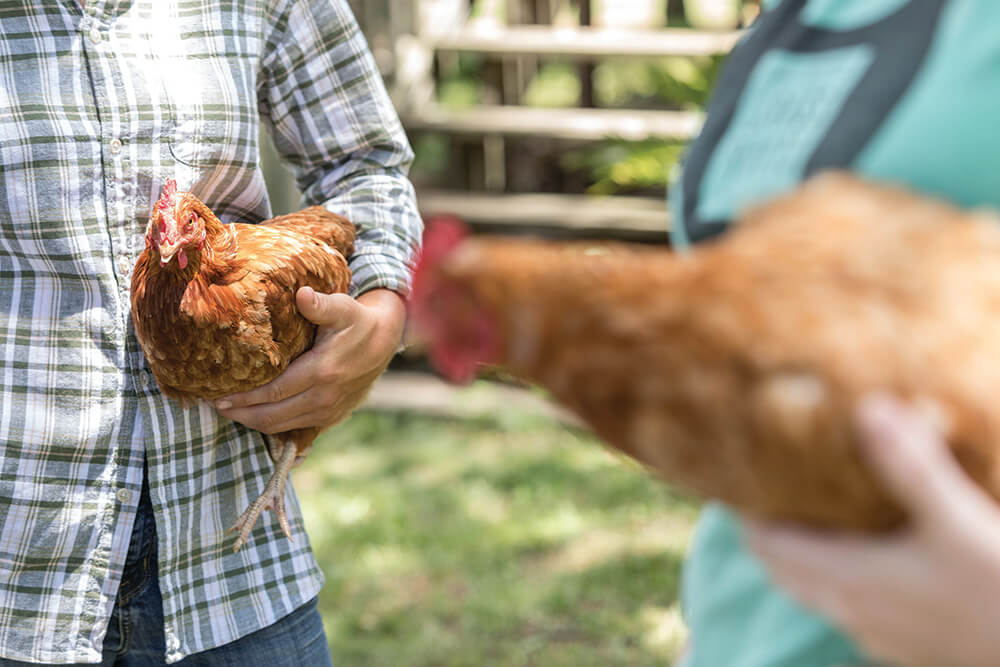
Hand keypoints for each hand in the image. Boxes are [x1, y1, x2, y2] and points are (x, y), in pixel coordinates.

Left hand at [215, 287, 404, 437]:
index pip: (274, 391)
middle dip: (241, 413)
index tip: (219, 394)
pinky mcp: (332, 416)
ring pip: (282, 425)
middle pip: (273, 415)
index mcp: (322, 372)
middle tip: (215, 405)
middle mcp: (324, 397)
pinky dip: (273, 426)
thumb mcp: (343, 308)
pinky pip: (296, 428)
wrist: (385, 340)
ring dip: (253, 422)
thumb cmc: (357, 321)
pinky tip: (257, 416)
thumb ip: (320, 304)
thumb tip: (301, 294)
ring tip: (230, 412)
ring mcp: (329, 410)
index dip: (244, 397)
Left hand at [744, 394, 999, 666]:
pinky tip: (862, 560)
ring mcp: (876, 632)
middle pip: (783, 569)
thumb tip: (867, 408)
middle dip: (766, 532)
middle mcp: (852, 609)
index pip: (768, 545)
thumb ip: (911, 467)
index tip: (735, 476)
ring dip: (799, 557)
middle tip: (763, 490)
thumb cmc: (999, 590)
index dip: (746, 513)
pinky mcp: (903, 645)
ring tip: (805, 517)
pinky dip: (835, 579)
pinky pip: (849, 608)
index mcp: (850, 577)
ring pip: (814, 591)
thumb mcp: (958, 520)